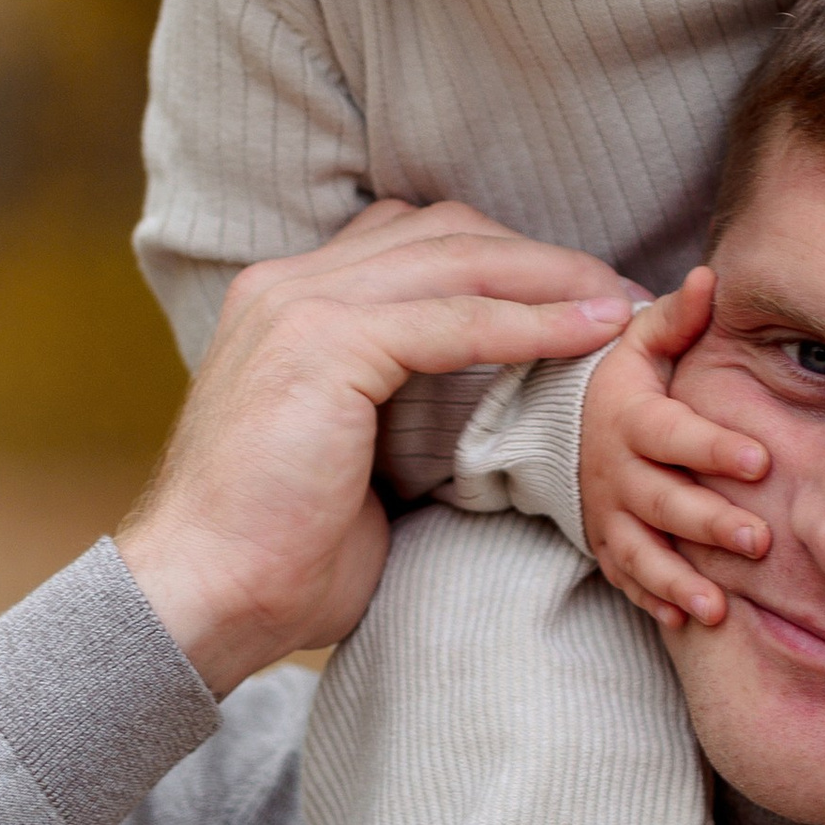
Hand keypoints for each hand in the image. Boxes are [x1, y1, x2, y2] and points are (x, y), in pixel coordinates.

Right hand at [121, 202, 631, 696]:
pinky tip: (588, 334)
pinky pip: (456, 320)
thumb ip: (395, 408)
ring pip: (459, 261)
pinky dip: (531, 323)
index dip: (504, 259)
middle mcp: (288, 284)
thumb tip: (477, 411)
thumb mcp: (345, 455)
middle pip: (444, 232)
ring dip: (552, 277)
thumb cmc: (278, 551)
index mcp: (286, 301)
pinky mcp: (326, 345)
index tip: (576, 295)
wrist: (205, 592)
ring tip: (619, 305)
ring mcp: (300, 306)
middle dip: (540, 256)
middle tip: (617, 292)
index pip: (413, 242)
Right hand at [576, 268, 770, 631]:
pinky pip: (626, 579)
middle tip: (759, 542)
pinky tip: (685, 625)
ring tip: (717, 609)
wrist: (558, 427)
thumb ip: (678, 317)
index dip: (714, 447)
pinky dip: (652, 602)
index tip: (760, 461)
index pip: (674, 434)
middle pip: (665, 502)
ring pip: (642, 553)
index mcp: (633, 418)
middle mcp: (617, 472)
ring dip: (678, 582)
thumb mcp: (638, 341)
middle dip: (710, 524)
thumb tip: (712, 277)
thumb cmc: (623, 381)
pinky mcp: (606, 546)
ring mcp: (609, 515)